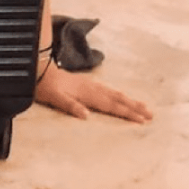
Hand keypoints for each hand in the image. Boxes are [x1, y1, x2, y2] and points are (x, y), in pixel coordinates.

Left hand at [35, 62, 152, 122]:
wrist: (37, 68)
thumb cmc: (45, 86)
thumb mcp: (54, 98)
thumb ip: (70, 105)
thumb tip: (86, 115)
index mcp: (86, 93)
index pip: (110, 105)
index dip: (126, 112)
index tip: (142, 120)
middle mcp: (91, 88)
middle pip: (116, 98)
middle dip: (134, 106)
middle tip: (151, 114)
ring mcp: (89, 84)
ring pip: (113, 93)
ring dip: (129, 100)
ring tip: (142, 105)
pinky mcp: (85, 82)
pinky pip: (107, 90)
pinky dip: (118, 94)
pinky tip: (120, 96)